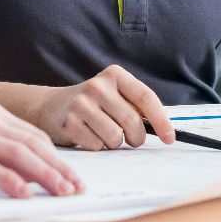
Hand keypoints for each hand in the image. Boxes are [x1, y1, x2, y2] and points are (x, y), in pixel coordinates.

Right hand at [0, 103, 84, 197]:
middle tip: (75, 187)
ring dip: (44, 174)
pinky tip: (24, 193)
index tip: (73, 176)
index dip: (56, 157)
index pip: (34, 136)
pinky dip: (10, 180)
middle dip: (58, 167)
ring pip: (18, 154)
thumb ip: (0, 149)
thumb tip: (32, 175)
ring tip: (60, 191)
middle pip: (32, 144)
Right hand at [30, 65, 176, 150]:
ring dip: (114, 143)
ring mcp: (81, 103)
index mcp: (115, 75)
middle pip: (132, 121)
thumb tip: (165, 129)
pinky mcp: (69, 122)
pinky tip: (88, 135)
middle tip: (131, 139)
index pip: (145, 97)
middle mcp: (98, 86)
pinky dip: (97, 146)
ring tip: (104, 133)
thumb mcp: (114, 95)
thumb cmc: (93, 105)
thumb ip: (136, 107)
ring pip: (115, 137)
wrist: (51, 106)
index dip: (161, 120)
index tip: (170, 138)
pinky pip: (97, 145)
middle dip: (136, 137)